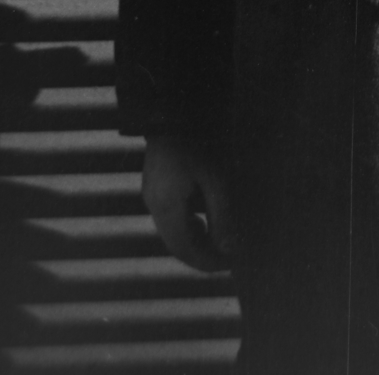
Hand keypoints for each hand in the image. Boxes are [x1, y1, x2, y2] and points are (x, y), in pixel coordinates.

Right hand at [142, 133, 235, 272]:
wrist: (173, 114)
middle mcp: (153, 205)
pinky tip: (201, 220)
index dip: (206, 262)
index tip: (227, 264)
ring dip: (193, 241)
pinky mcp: (154, 187)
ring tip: (218, 240)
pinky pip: (168, 217)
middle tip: (226, 258)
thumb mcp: (216, 180)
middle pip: (175, 244)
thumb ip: (221, 215)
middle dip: (200, 255)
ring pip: (170, 232)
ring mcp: (151, 195)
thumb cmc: (199, 144)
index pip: (184, 249)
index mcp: (166, 207)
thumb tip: (228, 249)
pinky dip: (186, 226)